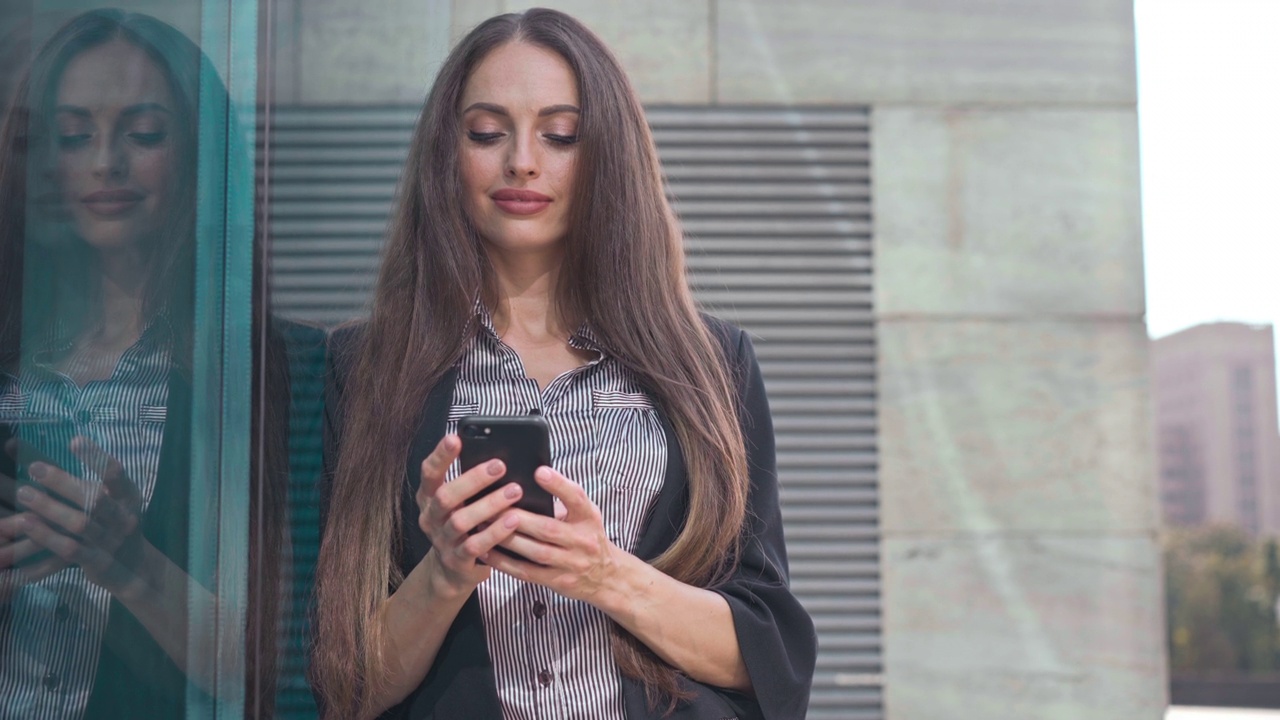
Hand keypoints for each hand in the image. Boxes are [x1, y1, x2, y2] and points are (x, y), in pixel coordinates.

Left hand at [13, 436, 150, 597]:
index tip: (75, 441)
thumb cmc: (113, 525)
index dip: (97, 458)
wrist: (133, 568)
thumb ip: (86, 483)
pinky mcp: (97, 562)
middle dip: (64, 482)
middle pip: (95, 498)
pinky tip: (27, 524)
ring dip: (50, 508)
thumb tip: (51, 448)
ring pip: (80, 523)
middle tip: (34, 467)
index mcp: (128, 497)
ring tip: (23, 493)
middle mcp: (123, 517)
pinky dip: (47, 537)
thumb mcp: (112, 501)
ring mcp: (111, 541)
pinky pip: (70, 549)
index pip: (116, 473)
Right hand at [414, 434, 525, 595]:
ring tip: (515, 491)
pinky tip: (513, 520)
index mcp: (430, 497)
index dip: (440, 455)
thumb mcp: (460, 502)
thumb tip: (500, 455)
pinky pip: (474, 546)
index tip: (455, 438)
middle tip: (500, 465)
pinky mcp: (457, 560)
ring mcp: (442, 540)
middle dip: (473, 479)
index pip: (429, 472)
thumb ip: (471, 483)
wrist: (451, 571)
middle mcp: (431, 517)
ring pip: (460, 521)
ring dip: (489, 505)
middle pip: (445, 495)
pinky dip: (495, 532)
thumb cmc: (464, 524)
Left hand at [486, 467, 621, 604]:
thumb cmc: (587, 537)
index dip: (558, 484)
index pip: (577, 497)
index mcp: (588, 517)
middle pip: (547, 528)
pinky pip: (527, 572)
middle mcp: (582, 540)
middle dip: (517, 517)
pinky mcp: (558, 581)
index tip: (539, 471)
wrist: (606, 576)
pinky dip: (505, 563)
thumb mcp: (585, 516)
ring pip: (535, 551)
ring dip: (507, 539)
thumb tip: (526, 484)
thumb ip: (564, 501)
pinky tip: (488, 552)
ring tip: (484, 527)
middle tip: (491, 505)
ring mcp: (571, 563)